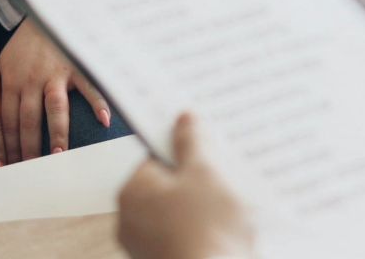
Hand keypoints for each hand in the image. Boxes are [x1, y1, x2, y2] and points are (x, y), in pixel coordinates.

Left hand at [0, 18, 112, 160]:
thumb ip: (5, 93)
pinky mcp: (75, 65)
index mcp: (11, 82)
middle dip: (26, 148)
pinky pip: (88, 86)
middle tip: (27, 172)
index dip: (4, 146)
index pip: (5, 121)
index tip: (4, 168)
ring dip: (55, 132)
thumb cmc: (25, 45)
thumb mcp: (6, 66)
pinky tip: (104, 120)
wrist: (44, 11)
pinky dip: (97, 102)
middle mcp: (31, 80)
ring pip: (53, 108)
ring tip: (57, 154)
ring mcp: (55, 73)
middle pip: (26, 120)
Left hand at [118, 114, 254, 258]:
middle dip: (197, 177)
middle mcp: (131, 221)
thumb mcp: (205, 174)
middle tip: (225, 170)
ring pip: (178, 212)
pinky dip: (204, 230)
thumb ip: (192, 143)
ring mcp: (148, 247)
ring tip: (233, 202)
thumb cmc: (206, 230)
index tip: (206, 141)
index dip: (182, 146)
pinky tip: (228, 228)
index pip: (154, 156)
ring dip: (203, 205)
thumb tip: (183, 119)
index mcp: (132, 191)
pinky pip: (185, 235)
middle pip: (166, 185)